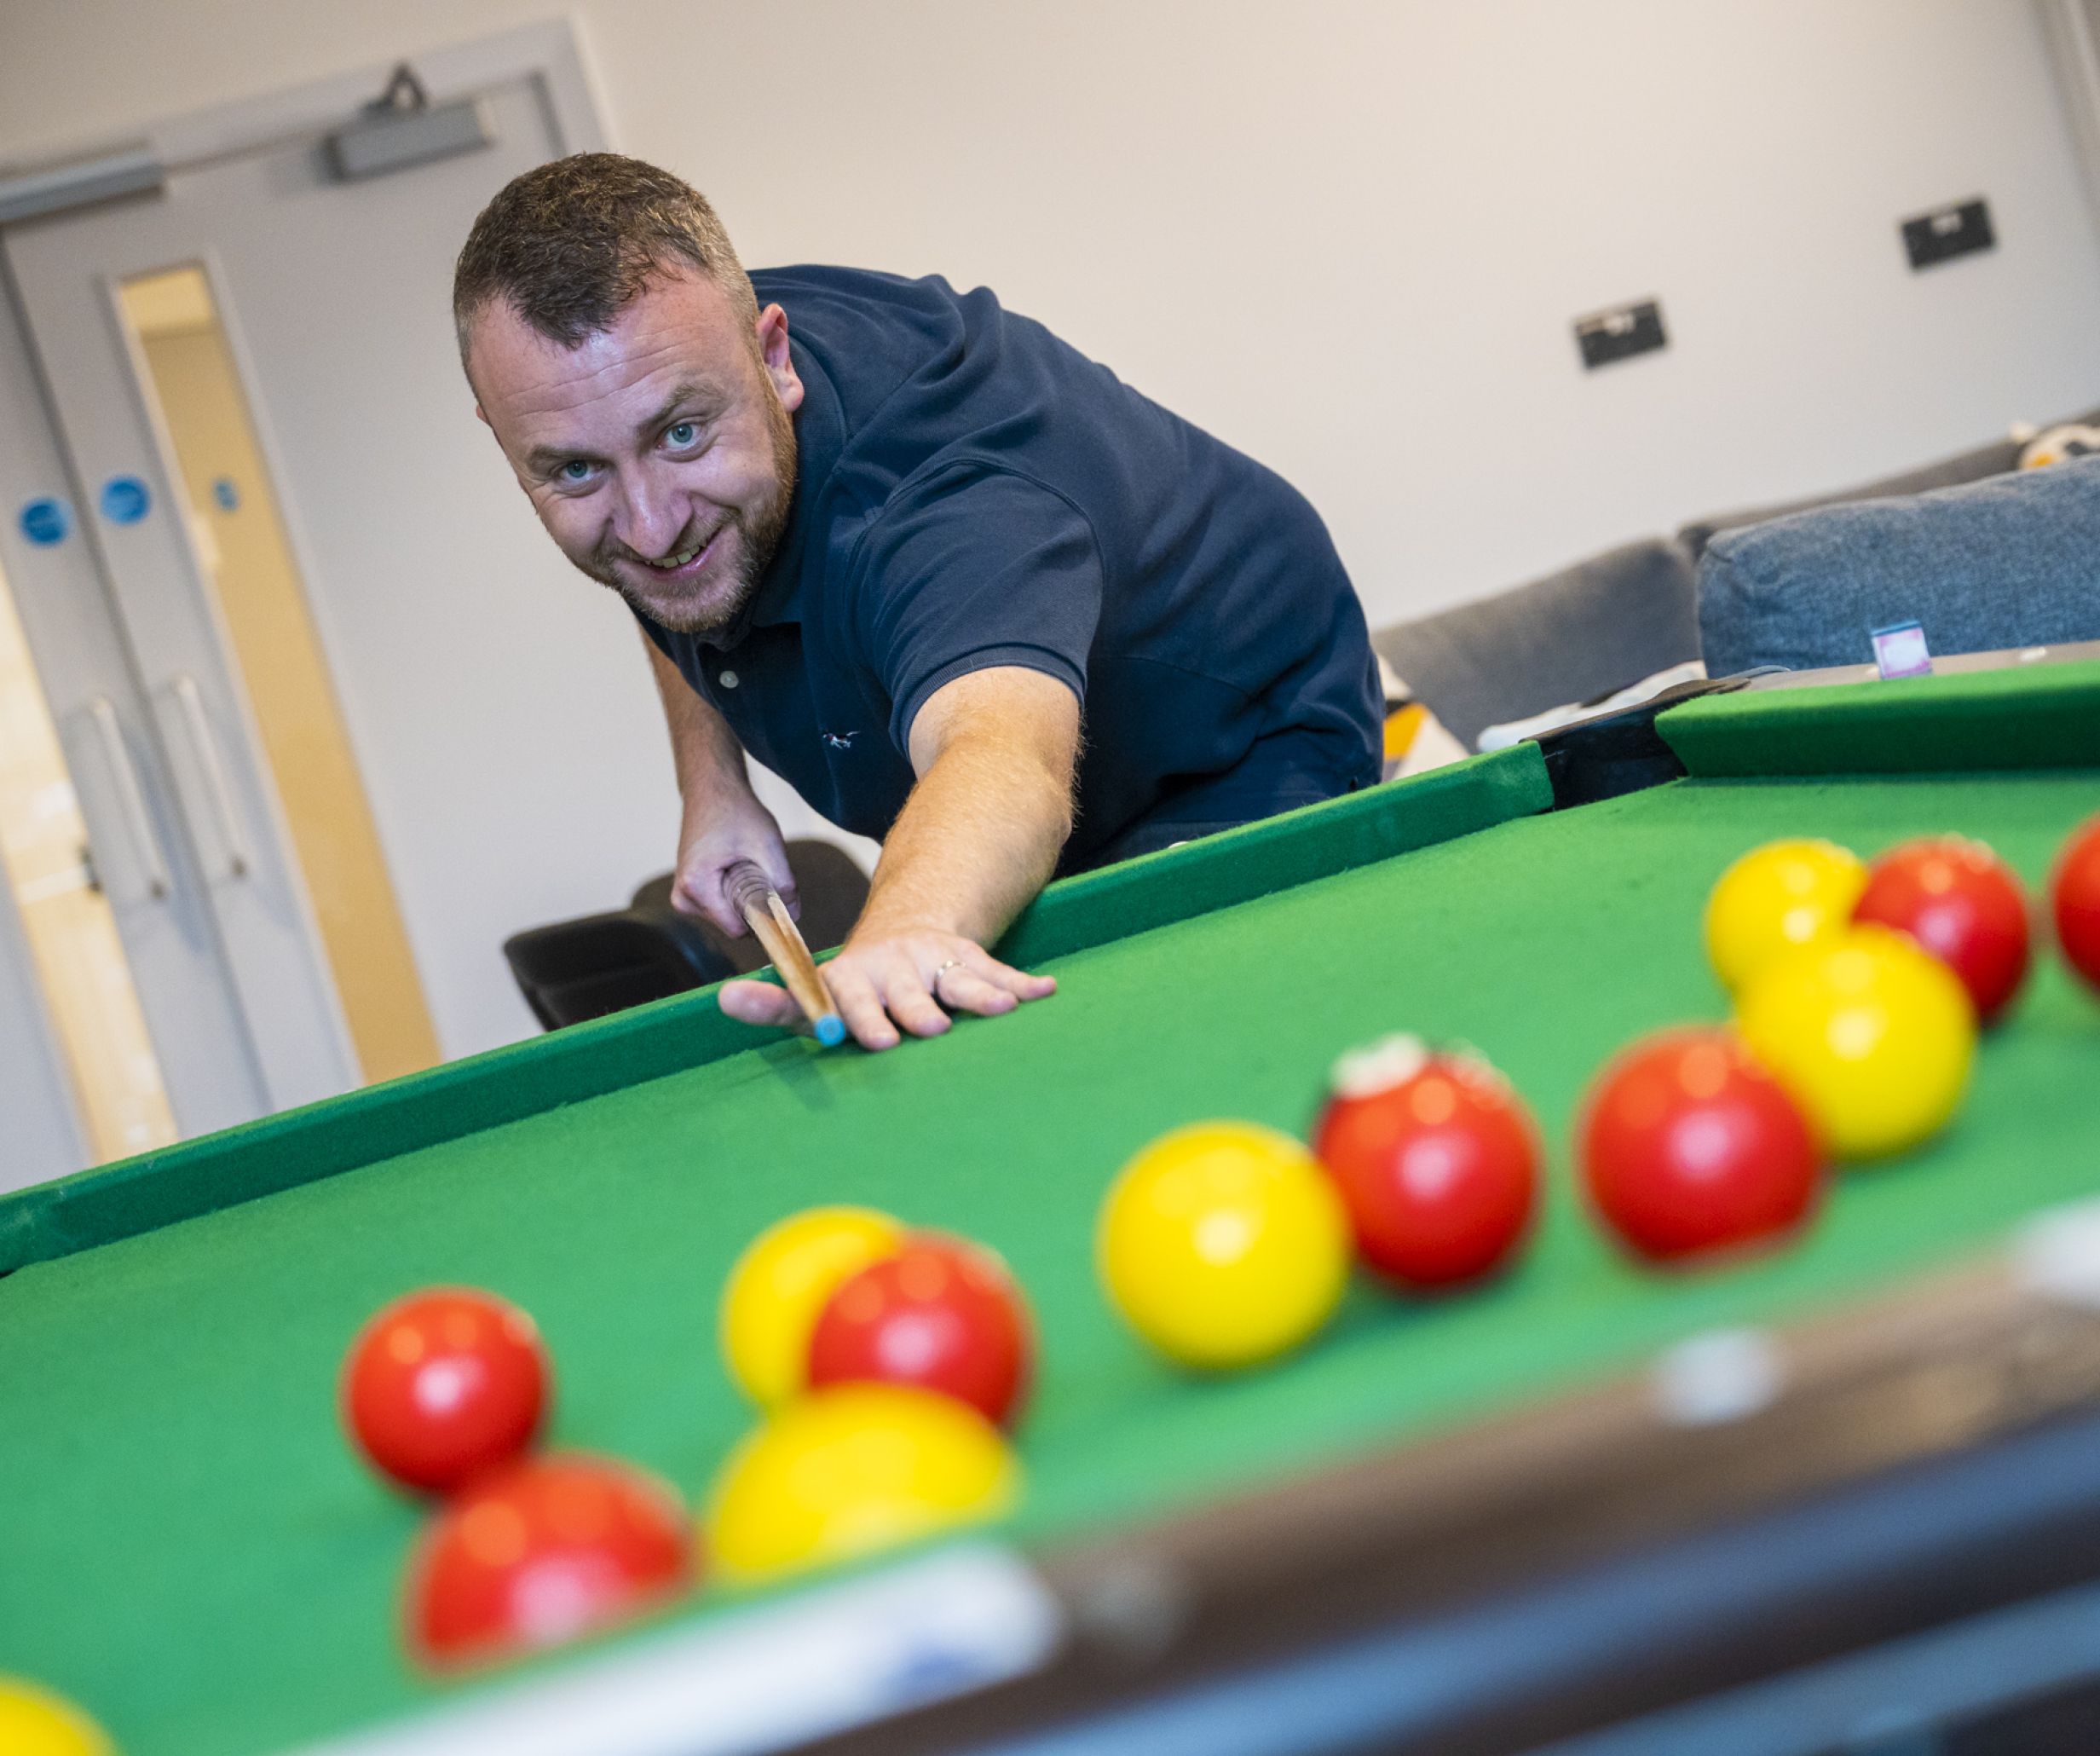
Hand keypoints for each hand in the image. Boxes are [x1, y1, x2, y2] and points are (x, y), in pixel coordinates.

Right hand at [670, 800, 794, 939]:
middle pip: (732, 924)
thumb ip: (783, 884)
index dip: (762, 920)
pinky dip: (732, 892)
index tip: (778, 904)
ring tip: (743, 863)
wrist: (712, 789)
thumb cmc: (736, 811)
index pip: (736, 929)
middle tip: (758, 869)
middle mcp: (683, 895)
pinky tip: (735, 866)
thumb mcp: (768, 845)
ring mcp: (682, 894)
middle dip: (751, 904)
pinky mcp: (687, 890)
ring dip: (742, 897)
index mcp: (696, 886)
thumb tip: (794, 916)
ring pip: (726, 916)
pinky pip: (719, 906)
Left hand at [718, 924, 1054, 1049]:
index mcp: (855, 978)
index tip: (868, 1039)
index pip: (852, 996)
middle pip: (908, 992)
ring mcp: (936, 962)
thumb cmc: (854, 986)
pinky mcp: (970, 961)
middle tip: (929, 1030)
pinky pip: (999, 972)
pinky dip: (1022, 985)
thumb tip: (721, 1000)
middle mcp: (896, 967)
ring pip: (958, 978)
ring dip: (979, 993)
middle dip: (918, 1010)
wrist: (904, 936)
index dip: (859, 1017)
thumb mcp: (814, 991)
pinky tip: (1046, 993)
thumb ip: (775, 1005)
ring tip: (998, 1010)